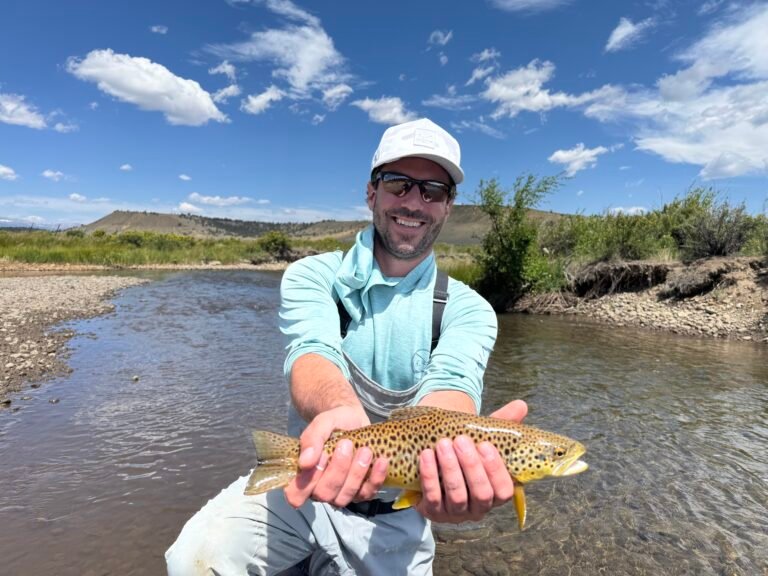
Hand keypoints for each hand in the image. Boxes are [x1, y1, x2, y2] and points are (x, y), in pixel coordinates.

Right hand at [283, 405, 388, 507]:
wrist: (353, 419)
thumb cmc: (332, 422)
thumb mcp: (321, 423)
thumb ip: (311, 440)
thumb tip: (305, 462)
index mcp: (304, 475)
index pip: (295, 495)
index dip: (305, 484)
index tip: (320, 459)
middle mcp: (320, 489)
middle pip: (325, 494)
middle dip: (338, 470)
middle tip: (346, 444)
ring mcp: (341, 493)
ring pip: (346, 495)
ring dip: (357, 473)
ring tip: (365, 451)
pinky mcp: (360, 492)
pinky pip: (367, 493)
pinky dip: (376, 478)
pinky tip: (382, 462)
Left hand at [415, 399, 527, 522]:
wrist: (433, 462)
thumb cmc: (463, 453)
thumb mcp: (481, 439)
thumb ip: (500, 425)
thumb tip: (521, 405)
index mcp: (495, 493)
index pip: (504, 490)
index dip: (496, 470)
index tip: (485, 445)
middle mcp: (478, 508)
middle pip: (482, 495)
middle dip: (471, 466)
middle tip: (460, 440)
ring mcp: (454, 513)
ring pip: (457, 497)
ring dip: (450, 469)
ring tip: (443, 444)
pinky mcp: (432, 512)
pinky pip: (432, 497)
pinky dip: (429, 476)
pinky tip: (427, 455)